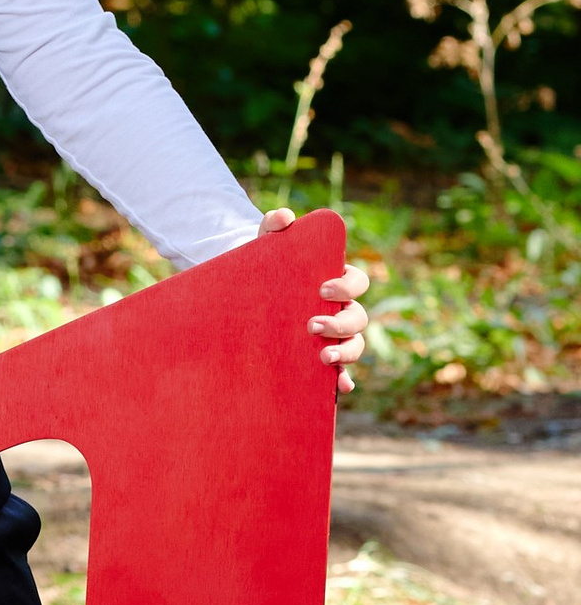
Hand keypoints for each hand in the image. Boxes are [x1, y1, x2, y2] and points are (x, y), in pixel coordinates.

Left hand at [261, 205, 368, 392]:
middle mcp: (340, 310)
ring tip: (323, 357)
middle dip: (342, 324)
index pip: (357, 281)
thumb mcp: (265, 246)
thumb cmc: (264, 267)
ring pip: (356, 346)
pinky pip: (341, 373)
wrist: (246, 294)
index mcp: (335, 281)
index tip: (323, 289)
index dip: (347, 286)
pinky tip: (338, 387)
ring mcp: (334, 336)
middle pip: (359, 318)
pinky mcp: (321, 356)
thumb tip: (285, 217)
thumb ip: (273, 227)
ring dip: (346, 353)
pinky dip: (344, 380)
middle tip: (312, 325)